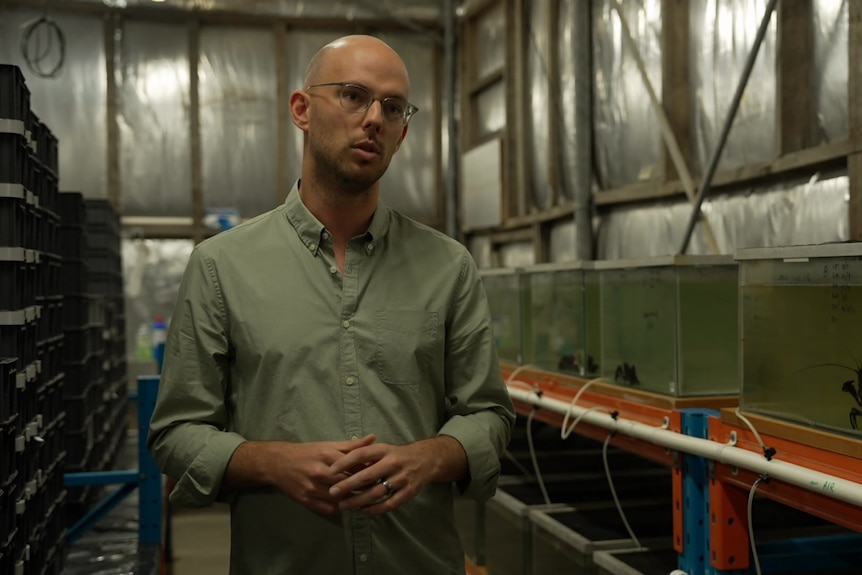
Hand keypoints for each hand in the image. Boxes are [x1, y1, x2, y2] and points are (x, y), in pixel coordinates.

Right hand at [228, 434, 374, 514]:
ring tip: (364, 500)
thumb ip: (352, 445)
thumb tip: (373, 438)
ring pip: (339, 499)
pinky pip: (327, 509)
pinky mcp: (305, 500)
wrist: (279, 462)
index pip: (354, 466)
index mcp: (327, 455)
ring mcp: (312, 487)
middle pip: (348, 484)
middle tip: (377, 490)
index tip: (380, 475)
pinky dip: (339, 509)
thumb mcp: (329, 444)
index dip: (368, 472)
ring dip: (353, 501)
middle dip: (363, 488)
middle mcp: (320, 472)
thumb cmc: (308, 452)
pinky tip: (347, 507)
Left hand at [327, 436, 466, 514]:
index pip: (361, 454)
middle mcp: (393, 463)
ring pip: (376, 493)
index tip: (330, 470)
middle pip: (367, 476)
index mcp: (384, 450)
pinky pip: (389, 504)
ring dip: (358, 501)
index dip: (345, 462)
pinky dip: (375, 509)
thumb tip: (338, 455)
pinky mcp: (408, 492)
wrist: (426, 459)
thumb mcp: (382, 448)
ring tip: (343, 506)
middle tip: (332, 492)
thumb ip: (363, 452)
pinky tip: (363, 511)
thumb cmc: (397, 454)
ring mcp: (401, 478)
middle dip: (348, 485)